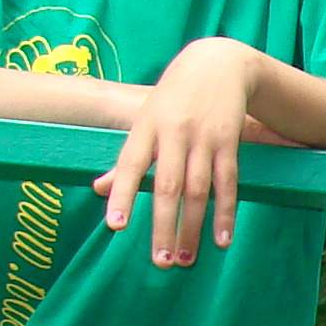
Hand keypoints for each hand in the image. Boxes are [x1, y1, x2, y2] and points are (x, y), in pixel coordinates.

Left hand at [98, 36, 265, 267]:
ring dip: (193, 228)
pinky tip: (222, 239)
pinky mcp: (229, 141)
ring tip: (187, 259)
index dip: (122, 194)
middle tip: (161, 261)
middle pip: (167, 186)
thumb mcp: (146, 120)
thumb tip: (97, 189)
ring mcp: (203, 138)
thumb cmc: (174, 98)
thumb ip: (126, 158)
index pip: (130, 164)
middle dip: (163, 226)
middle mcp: (174, 133)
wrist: (218, 63)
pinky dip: (225, 213)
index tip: (116, 226)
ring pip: (198, 190)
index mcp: (146, 127)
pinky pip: (227, 183)